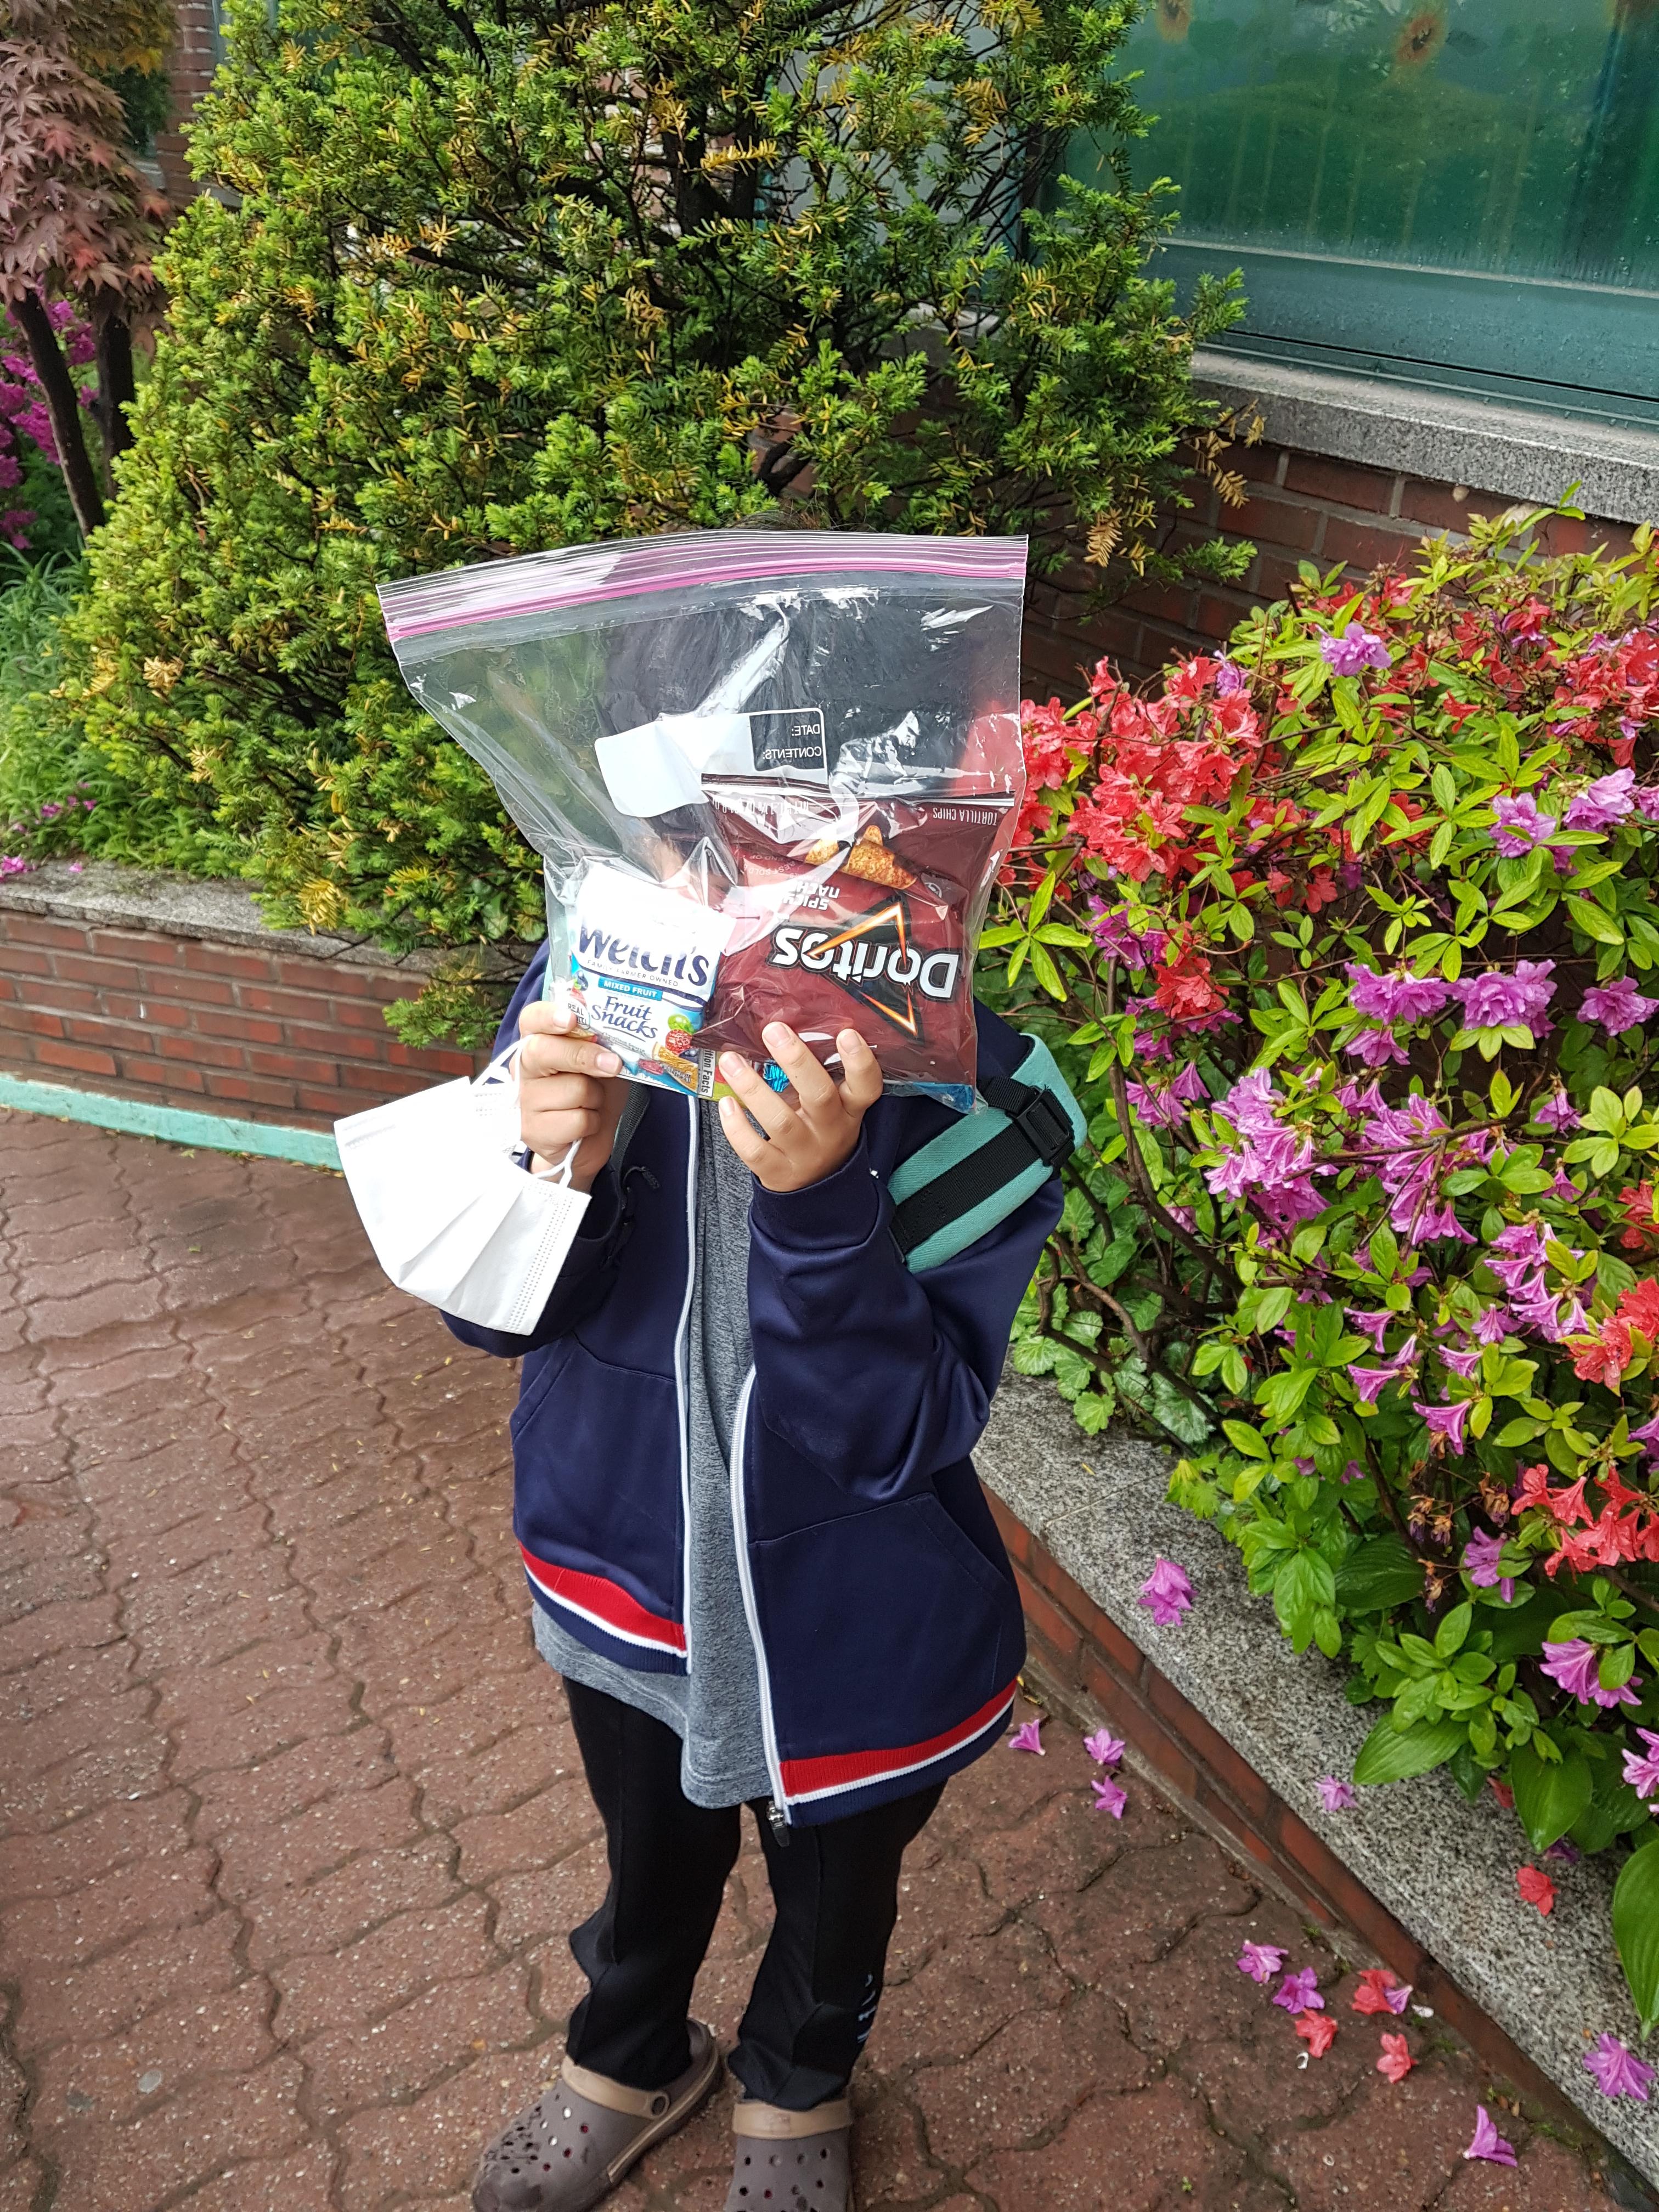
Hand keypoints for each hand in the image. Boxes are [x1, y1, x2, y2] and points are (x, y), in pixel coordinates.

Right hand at [517, 1001, 629, 1191]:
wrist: (587, 1141)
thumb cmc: (594, 1093)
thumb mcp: (603, 1062)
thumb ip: (603, 1045)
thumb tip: (619, 1033)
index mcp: (537, 1042)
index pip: (532, 1019)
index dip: (549, 1016)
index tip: (571, 1020)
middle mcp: (523, 1068)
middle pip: (545, 1051)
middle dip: (584, 1056)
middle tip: (613, 1064)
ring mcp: (524, 1100)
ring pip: (573, 1089)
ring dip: (595, 1098)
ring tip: (591, 1103)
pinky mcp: (532, 1131)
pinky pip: (576, 1120)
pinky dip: (592, 1123)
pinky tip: (585, 1125)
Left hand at [717, 1023, 882, 1192]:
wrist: (816, 1188)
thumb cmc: (820, 1130)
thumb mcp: (834, 1106)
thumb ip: (817, 1074)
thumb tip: (784, 1027)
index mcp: (850, 1109)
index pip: (866, 1086)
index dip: (859, 1062)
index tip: (846, 1033)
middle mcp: (830, 1130)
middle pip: (819, 1095)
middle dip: (797, 1061)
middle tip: (773, 1031)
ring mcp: (804, 1153)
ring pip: (780, 1121)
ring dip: (753, 1088)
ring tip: (731, 1061)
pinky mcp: (778, 1171)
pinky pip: (755, 1150)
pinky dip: (737, 1127)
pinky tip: (726, 1103)